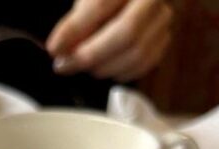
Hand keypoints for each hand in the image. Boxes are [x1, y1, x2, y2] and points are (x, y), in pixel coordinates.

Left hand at [47, 0, 172, 81]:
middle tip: (68, 64)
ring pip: (138, 52)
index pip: (101, 5)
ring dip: (105, 66)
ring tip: (84, 64)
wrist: (127, 1)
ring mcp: (163, 18)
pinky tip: (104, 68)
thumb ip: (76, 21)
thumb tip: (60, 49)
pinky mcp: (163, 38)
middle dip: (92, 54)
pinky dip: (120, 72)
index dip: (75, 29)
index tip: (54, 48)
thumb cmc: (103, 0)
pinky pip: (145, 64)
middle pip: (127, 33)